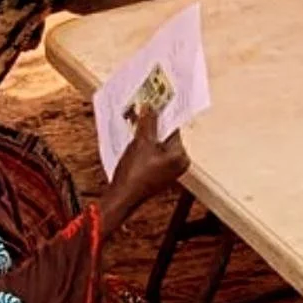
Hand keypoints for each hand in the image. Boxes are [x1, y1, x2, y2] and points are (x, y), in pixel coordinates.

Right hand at [106, 106, 188, 222]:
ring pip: (159, 145)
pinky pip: (154, 155)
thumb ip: (148, 122)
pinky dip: (145, 147)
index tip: (154, 104)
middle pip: (167, 137)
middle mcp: (179, 164)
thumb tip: (150, 107)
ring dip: (147, 135)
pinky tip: (134, 141)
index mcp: (180, 156)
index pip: (174, 128)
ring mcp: (169, 171)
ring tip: (136, 124)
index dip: (162, 116)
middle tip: (143, 112)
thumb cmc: (134, 174)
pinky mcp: (159, 175)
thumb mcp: (140, 142)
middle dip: (153, 126)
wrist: (121, 197)